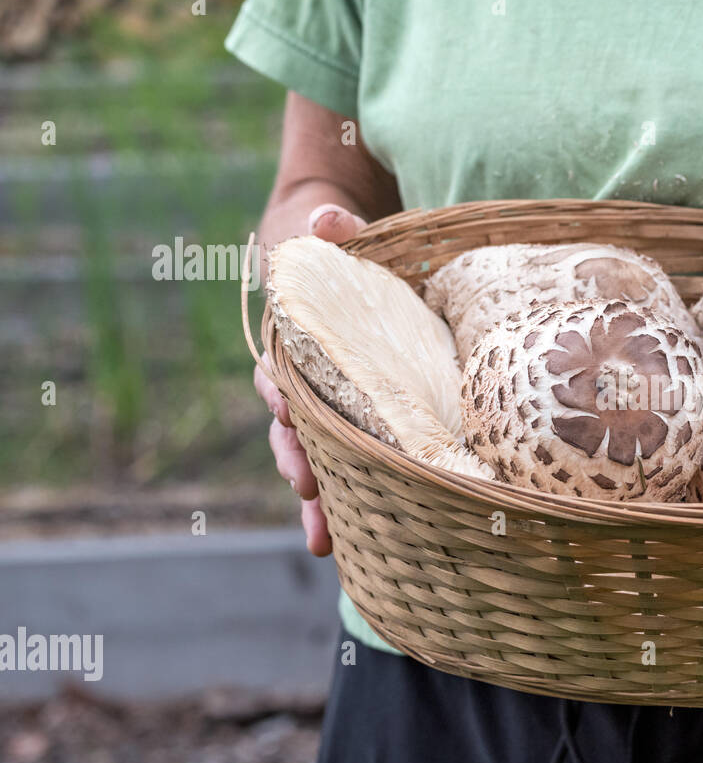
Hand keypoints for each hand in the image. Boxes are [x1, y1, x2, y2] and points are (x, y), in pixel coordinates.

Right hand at [254, 203, 367, 556]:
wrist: (348, 256)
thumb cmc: (339, 242)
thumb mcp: (331, 225)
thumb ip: (334, 226)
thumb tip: (327, 220)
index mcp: (294, 337)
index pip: (280, 368)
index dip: (281, 389)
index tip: (286, 409)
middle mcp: (305, 378)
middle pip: (294, 427)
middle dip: (297, 461)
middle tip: (307, 492)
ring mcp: (332, 404)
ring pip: (320, 456)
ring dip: (320, 497)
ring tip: (323, 542)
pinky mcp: (363, 419)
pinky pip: (356, 462)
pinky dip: (355, 497)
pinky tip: (360, 538)